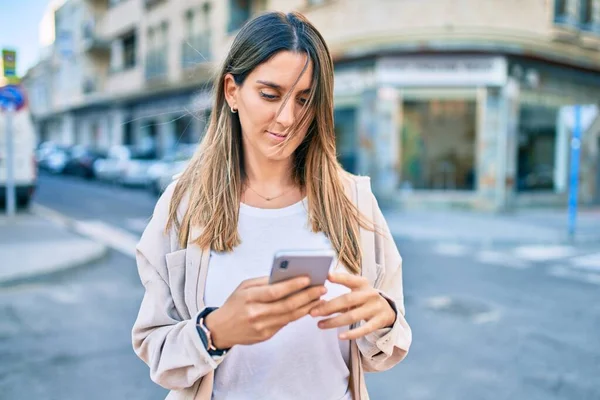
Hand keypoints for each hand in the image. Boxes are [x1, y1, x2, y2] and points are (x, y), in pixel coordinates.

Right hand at [205, 276, 326, 348]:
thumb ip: (263, 281)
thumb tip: (287, 276)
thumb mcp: (244, 287)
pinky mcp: (265, 336)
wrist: (220, 329)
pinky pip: (285, 324)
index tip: (308, 278)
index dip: (293, 285)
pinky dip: (298, 315)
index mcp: (249, 298)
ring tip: (320, 297)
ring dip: (307, 306)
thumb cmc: (234, 304)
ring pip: (290, 316)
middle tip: (322, 288)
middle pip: (287, 305)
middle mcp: (256, 313)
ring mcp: (261, 327)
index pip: (275, 291)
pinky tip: (308, 307)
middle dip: (307, 296)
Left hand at [309, 273, 395, 339]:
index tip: (327, 276)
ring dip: (334, 321)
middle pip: (347, 300)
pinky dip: (351, 333)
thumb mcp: (353, 296)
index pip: (349, 279)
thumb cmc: (363, 301)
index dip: (339, 278)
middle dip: (328, 307)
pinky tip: (340, 336)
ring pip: (352, 316)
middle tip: (312, 312)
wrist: (387, 311)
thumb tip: (316, 304)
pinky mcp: (379, 321)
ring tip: (319, 325)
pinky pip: (364, 329)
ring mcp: (375, 308)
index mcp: (362, 283)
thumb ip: (337, 300)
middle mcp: (370, 294)